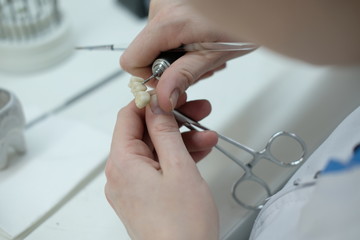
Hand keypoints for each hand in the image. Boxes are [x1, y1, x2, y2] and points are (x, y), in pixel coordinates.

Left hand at [105, 95, 218, 239]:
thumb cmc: (182, 227)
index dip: (148, 101)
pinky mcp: (143, 195)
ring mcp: (132, 186)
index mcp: (122, 163)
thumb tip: (156, 107)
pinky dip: (177, 159)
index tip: (168, 93)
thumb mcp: (179, 167)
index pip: (128, 117)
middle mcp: (121, 174)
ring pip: (155, 150)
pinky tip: (199, 152)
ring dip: (180, 141)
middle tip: (196, 112)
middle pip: (144, 133)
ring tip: (207, 135)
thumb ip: (165, 132)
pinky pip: (158, 167)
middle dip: (173, 122)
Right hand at [120, 0, 253, 111]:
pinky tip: (199, 39)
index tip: (169, 82)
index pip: (131, 60)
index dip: (149, 77)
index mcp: (169, 22)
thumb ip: (184, 77)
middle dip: (169, 66)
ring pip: (156, 43)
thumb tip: (163, 98)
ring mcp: (165, 3)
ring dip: (177, 54)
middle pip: (145, 52)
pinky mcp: (171, 3)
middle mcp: (161, 7)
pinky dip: (180, 41)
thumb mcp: (213, 56)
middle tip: (197, 64)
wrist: (255, 4)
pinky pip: (165, 31)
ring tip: (202, 49)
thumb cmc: (243, 23)